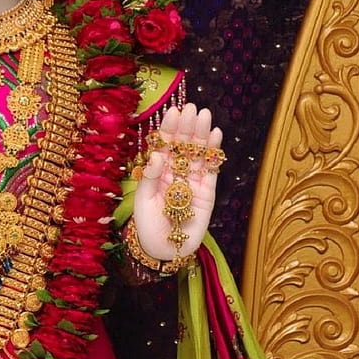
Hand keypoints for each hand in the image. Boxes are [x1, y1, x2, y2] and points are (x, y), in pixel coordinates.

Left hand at [132, 103, 223, 261]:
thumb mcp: (142, 202)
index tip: (174, 112)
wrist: (165, 250)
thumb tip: (156, 154)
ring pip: (198, 154)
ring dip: (202, 135)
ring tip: (205, 116)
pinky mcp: (207, 192)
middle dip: (188, 127)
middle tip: (192, 108)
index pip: (165, 146)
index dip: (169, 129)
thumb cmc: (148, 227)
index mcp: (158, 172)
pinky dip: (214, 153)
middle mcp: (176, 173)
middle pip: (183, 146)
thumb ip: (149, 178)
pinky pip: (211, 170)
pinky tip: (215, 136)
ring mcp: (193, 181)